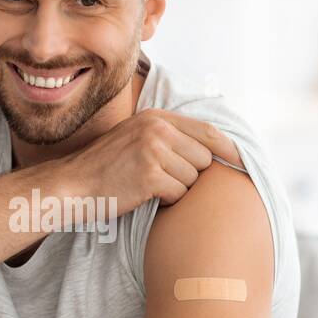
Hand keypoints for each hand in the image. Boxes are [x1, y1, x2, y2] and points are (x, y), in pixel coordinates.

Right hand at [59, 110, 241, 216]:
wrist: (74, 185)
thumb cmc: (107, 167)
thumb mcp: (136, 137)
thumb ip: (168, 136)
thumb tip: (212, 147)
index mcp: (157, 117)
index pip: (207, 130)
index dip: (229, 148)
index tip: (243, 162)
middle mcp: (157, 129)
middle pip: (203, 159)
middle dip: (190, 174)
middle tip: (162, 178)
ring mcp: (153, 151)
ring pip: (192, 179)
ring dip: (176, 188)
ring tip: (148, 185)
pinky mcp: (150, 175)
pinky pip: (178, 194)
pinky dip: (165, 200)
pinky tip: (144, 195)